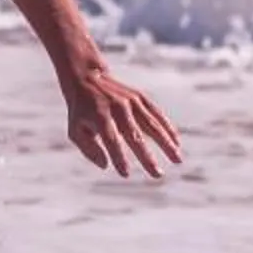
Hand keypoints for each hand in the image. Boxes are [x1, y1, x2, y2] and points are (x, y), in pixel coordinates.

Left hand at [65, 62, 182, 180]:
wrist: (87, 77)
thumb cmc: (81, 111)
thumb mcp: (75, 130)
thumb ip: (88, 149)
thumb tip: (106, 165)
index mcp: (99, 116)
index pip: (110, 140)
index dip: (118, 157)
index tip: (125, 174)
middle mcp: (117, 108)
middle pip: (134, 135)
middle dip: (146, 157)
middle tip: (157, 175)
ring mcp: (130, 101)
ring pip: (151, 124)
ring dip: (165, 143)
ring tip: (178, 160)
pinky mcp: (140, 97)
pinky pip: (156, 114)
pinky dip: (167, 128)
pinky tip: (176, 142)